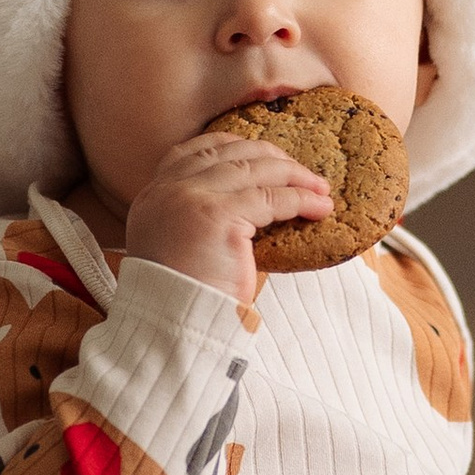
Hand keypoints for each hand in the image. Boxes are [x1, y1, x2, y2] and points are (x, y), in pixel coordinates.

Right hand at [123, 128, 330, 301]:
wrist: (173, 329)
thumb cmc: (184, 300)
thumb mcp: (181, 247)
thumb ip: (198, 219)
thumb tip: (251, 204)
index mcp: (153, 196)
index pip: (192, 151)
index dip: (231, 145)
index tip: (261, 152)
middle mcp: (167, 191)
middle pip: (227, 152)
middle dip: (269, 156)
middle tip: (300, 170)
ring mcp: (191, 199)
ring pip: (254, 169)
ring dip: (294, 175)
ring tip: (320, 187)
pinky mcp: (219, 216)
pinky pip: (272, 198)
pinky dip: (301, 199)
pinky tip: (320, 206)